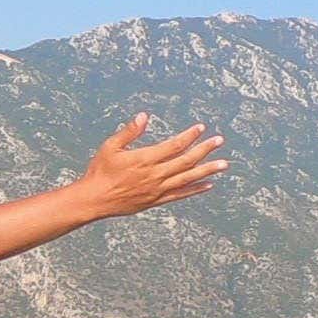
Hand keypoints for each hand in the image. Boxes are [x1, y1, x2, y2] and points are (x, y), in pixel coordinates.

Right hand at [69, 113, 226, 218]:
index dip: (189, 136)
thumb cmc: (100, 171)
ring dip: (207, 170)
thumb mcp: (110, 147)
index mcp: (144, 159)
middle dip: (204, 150)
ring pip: (187, 179)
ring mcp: (157, 190)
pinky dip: (195, 189)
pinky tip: (208, 184)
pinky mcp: (155, 201)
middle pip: (186, 161)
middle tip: (219, 141)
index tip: (200, 128)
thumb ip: (129, 132)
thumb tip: (144, 116)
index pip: (173, 145)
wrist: (94, 200)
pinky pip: (180, 195)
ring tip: (223, 164)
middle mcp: (154, 175)